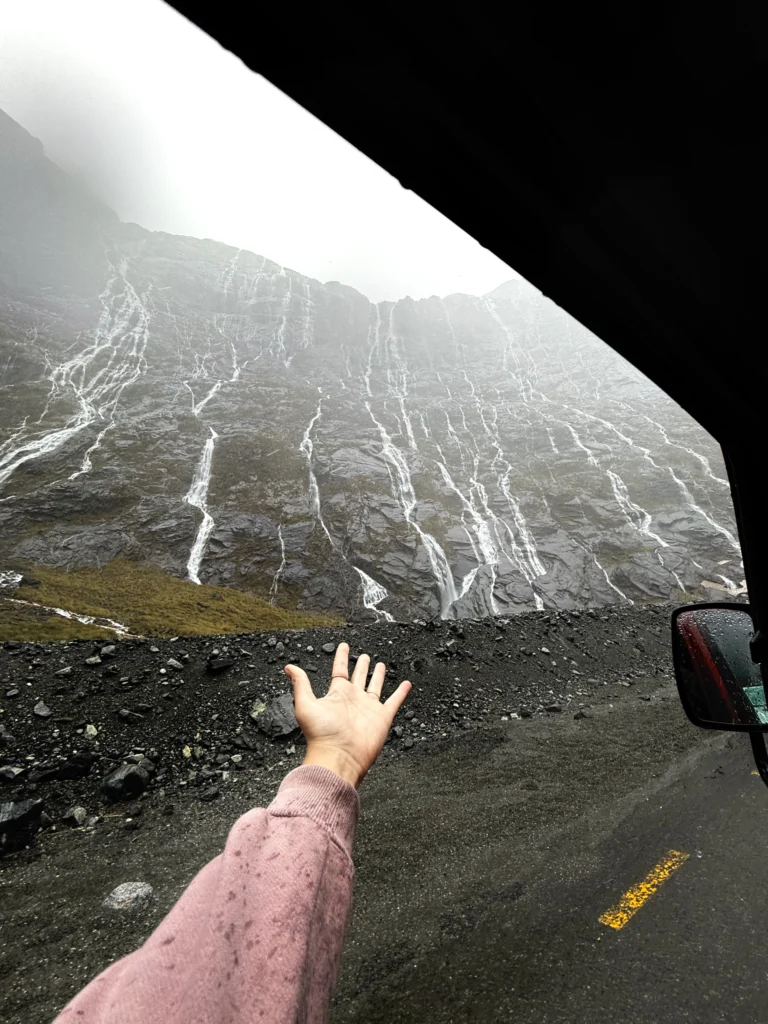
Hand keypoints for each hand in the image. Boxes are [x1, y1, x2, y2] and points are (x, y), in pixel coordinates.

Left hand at [284, 642, 411, 787]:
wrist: (339, 757)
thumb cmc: (321, 734)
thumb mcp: (305, 704)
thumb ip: (300, 684)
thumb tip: (289, 667)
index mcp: (337, 694)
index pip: (340, 671)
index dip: (342, 658)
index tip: (344, 646)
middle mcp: (353, 699)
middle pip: (358, 677)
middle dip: (361, 666)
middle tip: (365, 656)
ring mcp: (368, 708)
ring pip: (375, 687)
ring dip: (378, 676)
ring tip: (381, 665)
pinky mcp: (382, 718)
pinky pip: (394, 702)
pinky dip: (401, 693)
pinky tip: (406, 684)